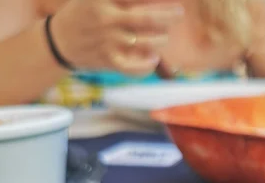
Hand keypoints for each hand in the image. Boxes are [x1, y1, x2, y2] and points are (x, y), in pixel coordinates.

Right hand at [49, 0, 183, 75]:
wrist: (59, 41)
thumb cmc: (85, 14)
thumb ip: (121, 0)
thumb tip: (149, 1)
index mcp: (103, 0)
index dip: (158, 0)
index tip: (175, 1)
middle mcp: (106, 19)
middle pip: (147, 18)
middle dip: (169, 15)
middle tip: (178, 13)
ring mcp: (108, 41)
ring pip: (146, 42)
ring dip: (160, 39)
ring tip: (162, 37)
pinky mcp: (109, 60)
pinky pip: (135, 67)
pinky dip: (148, 65)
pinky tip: (153, 59)